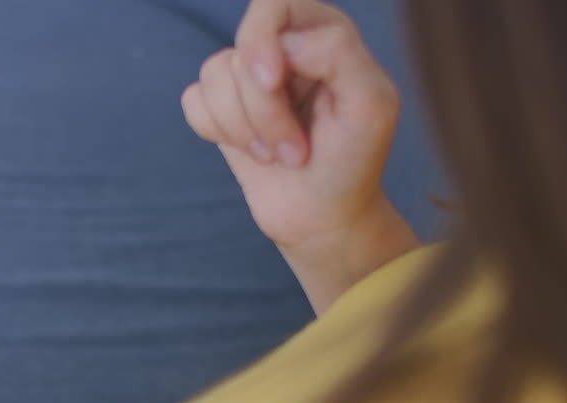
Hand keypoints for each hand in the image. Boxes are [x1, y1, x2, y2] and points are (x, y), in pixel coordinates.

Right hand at [181, 0, 401, 250]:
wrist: (323, 217)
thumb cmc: (353, 162)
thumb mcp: (371, 106)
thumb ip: (338, 54)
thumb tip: (285, 44)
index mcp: (323, 34)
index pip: (274, 4)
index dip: (262, 40)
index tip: (272, 83)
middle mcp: (283, 48)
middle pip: (242, 51)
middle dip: (263, 109)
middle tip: (295, 150)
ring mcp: (248, 79)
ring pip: (213, 76)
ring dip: (244, 129)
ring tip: (278, 156)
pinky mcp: (222, 109)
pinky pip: (194, 101)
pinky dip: (217, 131)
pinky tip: (250, 152)